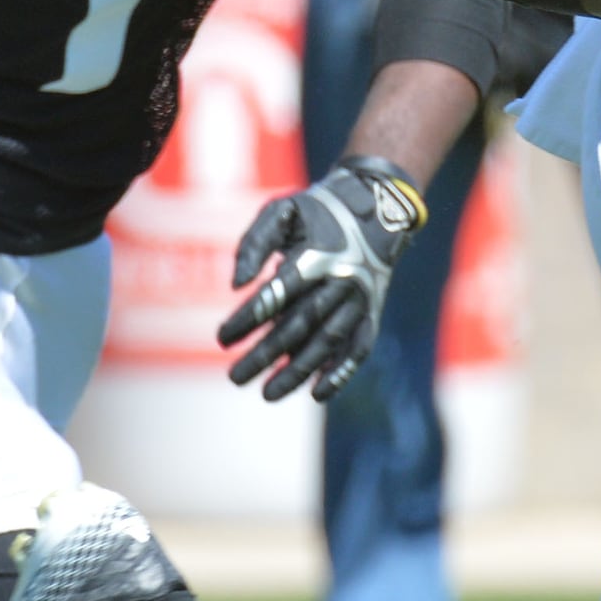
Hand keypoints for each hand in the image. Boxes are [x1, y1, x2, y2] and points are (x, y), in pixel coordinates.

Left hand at [217, 155, 430, 401]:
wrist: (378, 207)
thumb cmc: (317, 212)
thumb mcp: (282, 212)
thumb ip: (254, 243)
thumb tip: (237, 285)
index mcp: (315, 255)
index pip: (278, 293)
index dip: (249, 318)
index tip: (222, 339)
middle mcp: (339, 280)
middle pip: (299, 325)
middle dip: (265, 355)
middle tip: (234, 378)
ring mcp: (358, 300)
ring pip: (327, 342)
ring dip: (298, 371)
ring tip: (267, 394)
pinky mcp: (371, 313)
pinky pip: (359, 348)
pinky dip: (342, 372)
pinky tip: (318, 393)